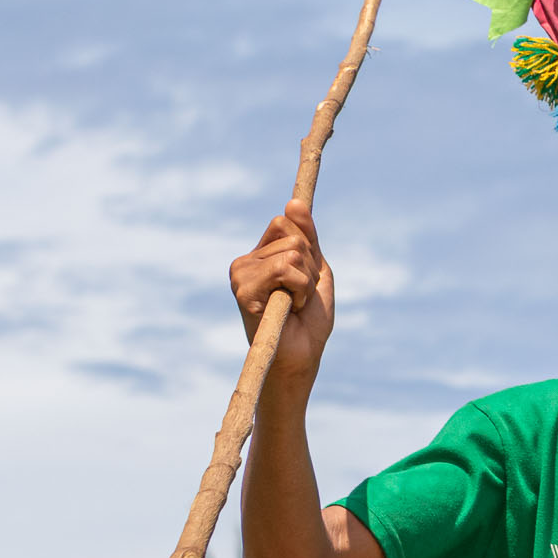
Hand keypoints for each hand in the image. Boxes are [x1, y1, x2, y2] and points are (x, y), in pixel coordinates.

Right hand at [229, 199, 336, 388]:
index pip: (286, 222)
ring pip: (292, 252)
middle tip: (299, 297)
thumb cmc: (309, 320)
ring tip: (294, 305)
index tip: (306, 277)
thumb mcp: (316, 270)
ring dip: (306, 283)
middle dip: (309, 269)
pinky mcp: (243, 290)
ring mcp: (240, 275)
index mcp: (260, 255)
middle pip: (292, 236)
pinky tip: (289, 310)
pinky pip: (285, 269)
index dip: (307, 247)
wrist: (302, 356)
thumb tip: (294, 201)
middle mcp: (245, 262)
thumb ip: (308, 237)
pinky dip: (300, 290)